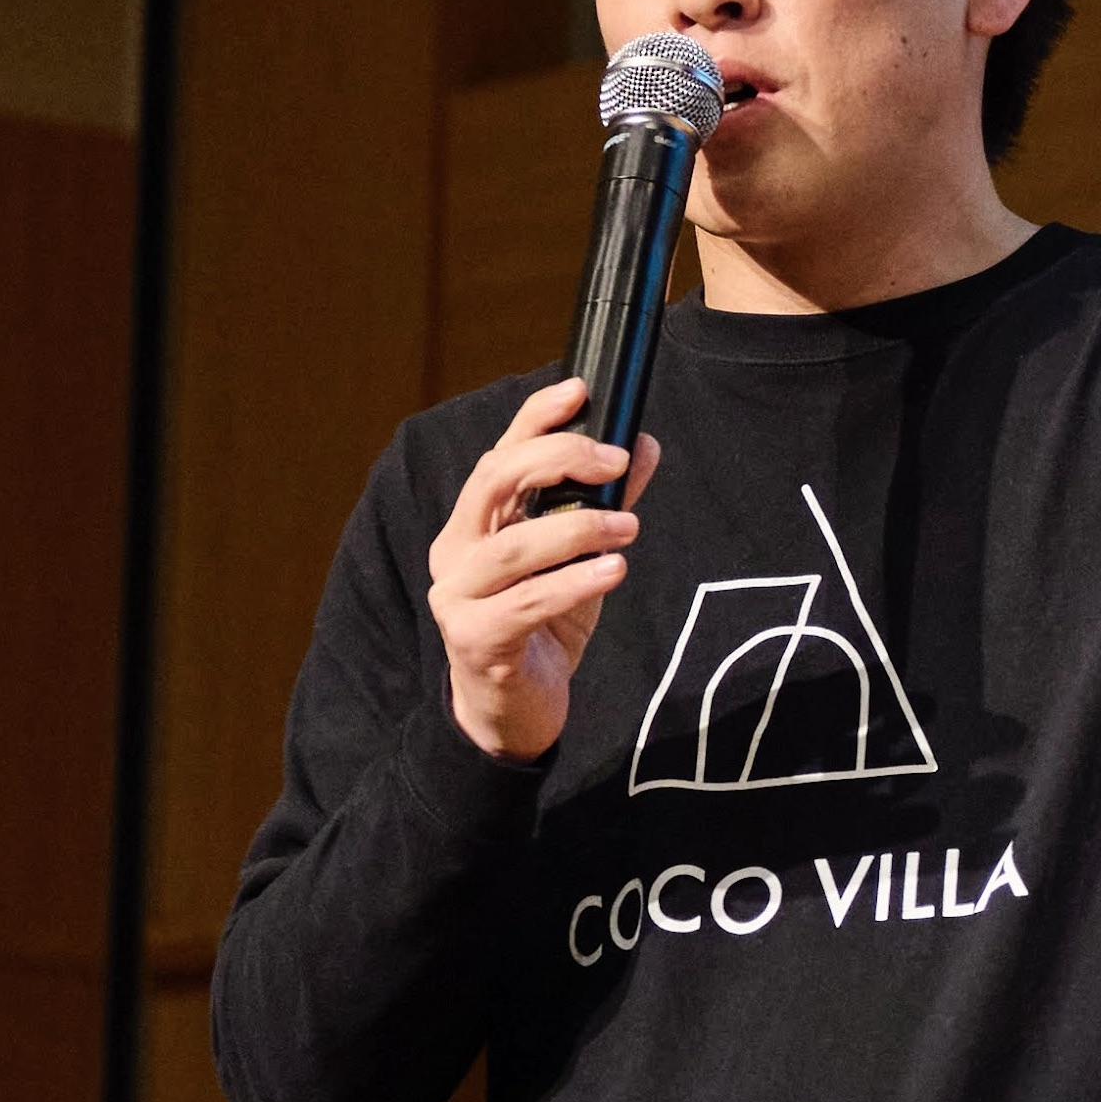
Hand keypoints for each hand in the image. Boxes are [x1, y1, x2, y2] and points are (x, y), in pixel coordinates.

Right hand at [427, 376, 661, 761]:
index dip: (534, 417)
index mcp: (476, 523)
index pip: (499, 453)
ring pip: (511, 547)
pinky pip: (525, 604)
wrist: (512, 710)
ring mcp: (458, 597)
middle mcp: (455, 551)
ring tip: (627, 529)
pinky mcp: (475, 641)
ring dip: (577, 529)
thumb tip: (644, 446)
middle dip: (557, 459)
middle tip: (616, 461)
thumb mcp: (579, 559)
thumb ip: (606, 504)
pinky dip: (573, 582)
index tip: (580, 391)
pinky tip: (612, 571)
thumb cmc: (540, 626)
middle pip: (493, 482)